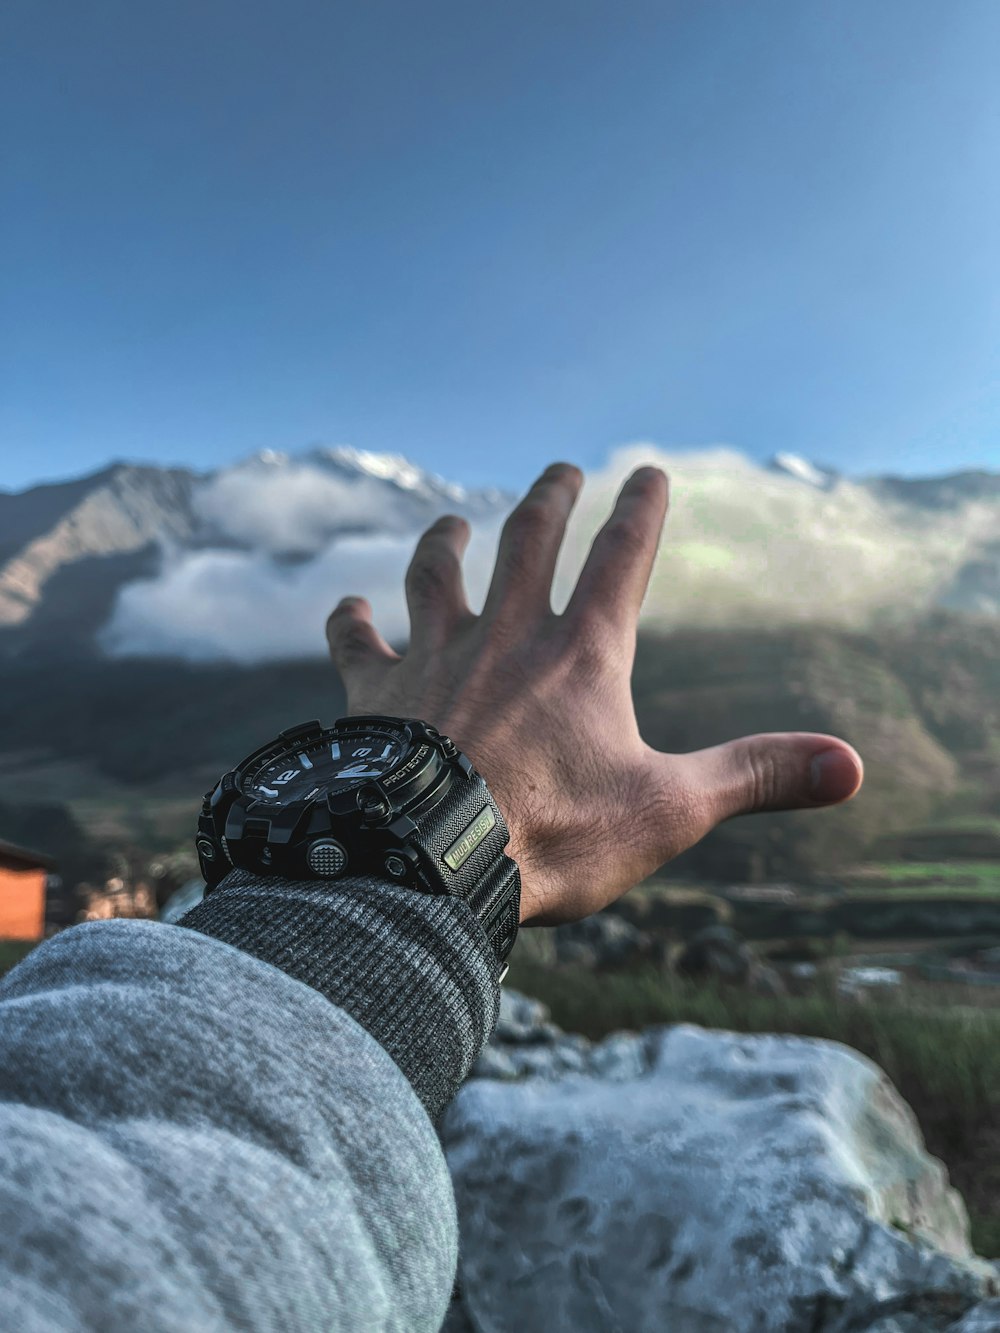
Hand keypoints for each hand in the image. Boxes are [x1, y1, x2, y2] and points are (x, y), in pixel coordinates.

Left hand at [326, 462, 862, 925]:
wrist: (426, 863)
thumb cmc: (551, 837)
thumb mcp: (669, 809)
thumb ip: (756, 774)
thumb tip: (852, 765)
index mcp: (581, 655)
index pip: (622, 559)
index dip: (640, 511)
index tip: (649, 471)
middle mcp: (505, 636)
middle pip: (529, 541)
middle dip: (549, 500)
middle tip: (559, 471)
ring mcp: (433, 657)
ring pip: (436, 575)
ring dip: (446, 542)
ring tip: (453, 523)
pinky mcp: (372, 693)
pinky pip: (356, 641)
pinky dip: (351, 621)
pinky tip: (348, 607)